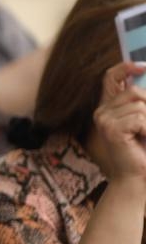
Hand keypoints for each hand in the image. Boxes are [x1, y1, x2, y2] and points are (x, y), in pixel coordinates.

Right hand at [89, 62, 145, 184]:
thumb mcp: (143, 120)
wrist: (137, 177)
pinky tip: (142, 140)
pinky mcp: (111, 129)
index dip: (125, 67)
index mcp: (108, 108)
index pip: (111, 77)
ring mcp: (104, 121)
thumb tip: (144, 75)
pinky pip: (140, 118)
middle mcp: (102, 112)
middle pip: (135, 92)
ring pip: (140, 105)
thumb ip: (141, 103)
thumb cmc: (143, 149)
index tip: (141, 66)